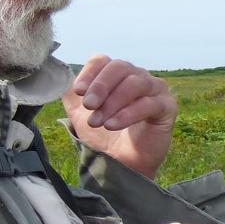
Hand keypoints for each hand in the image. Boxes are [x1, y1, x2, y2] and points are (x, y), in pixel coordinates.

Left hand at [64, 56, 175, 180]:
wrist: (120, 163)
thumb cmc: (102, 136)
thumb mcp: (79, 113)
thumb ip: (68, 94)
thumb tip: (57, 78)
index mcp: (115, 74)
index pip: (102, 60)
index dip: (89, 73)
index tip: (79, 91)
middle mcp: (137, 76)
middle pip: (120, 67)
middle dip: (101, 86)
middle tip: (89, 106)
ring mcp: (155, 90)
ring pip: (136, 83)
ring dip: (113, 102)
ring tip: (98, 122)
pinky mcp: (167, 107)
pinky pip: (149, 104)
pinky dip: (128, 113)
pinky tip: (112, 125)